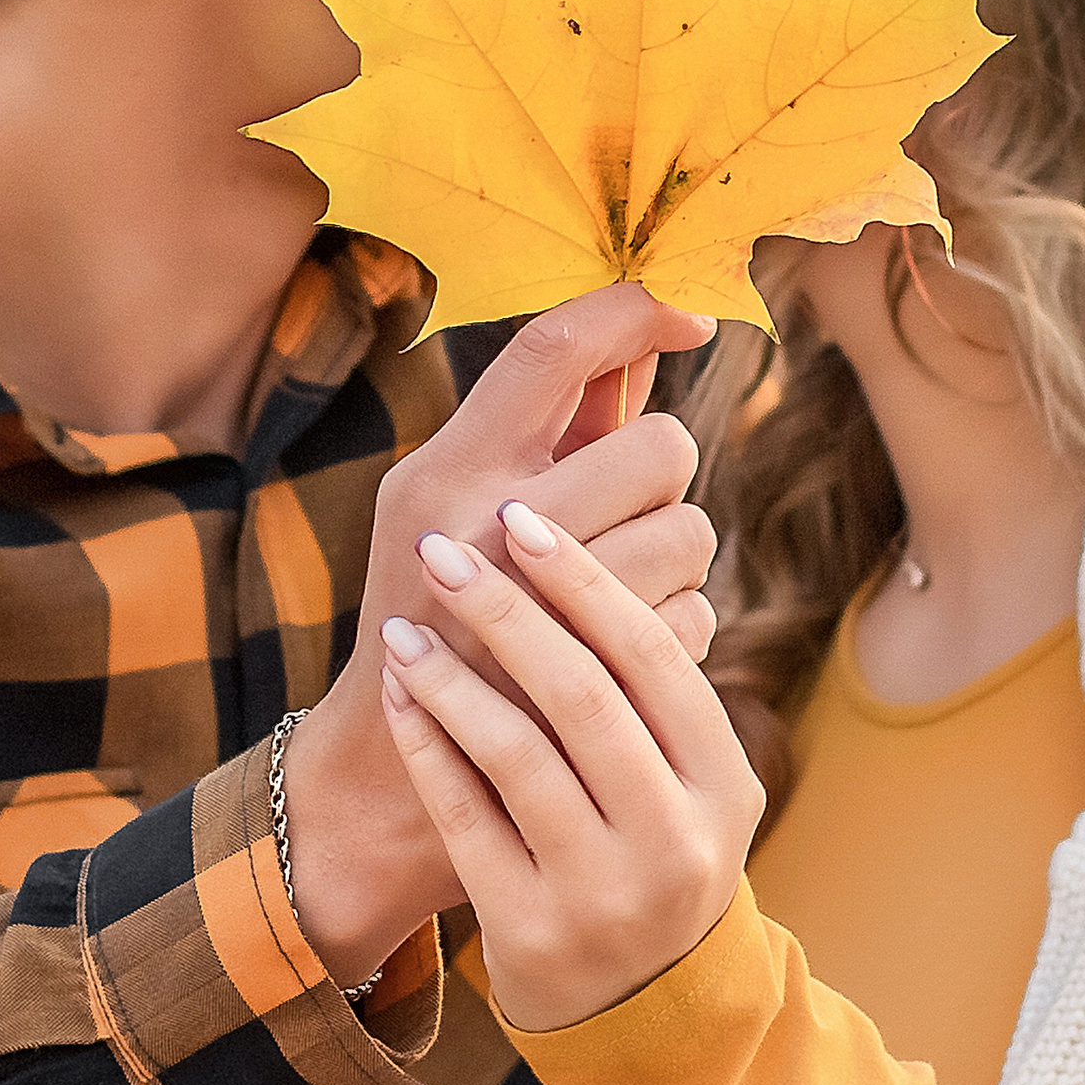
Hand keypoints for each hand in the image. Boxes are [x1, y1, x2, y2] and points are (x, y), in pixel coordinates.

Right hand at [282, 285, 718, 979]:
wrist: (390, 775)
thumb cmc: (434, 613)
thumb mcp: (459, 506)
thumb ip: (551, 425)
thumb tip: (645, 331)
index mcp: (447, 471)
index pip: (553, 347)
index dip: (634, 309)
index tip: (689, 313)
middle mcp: (483, 529)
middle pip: (659, 446)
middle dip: (662, 474)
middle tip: (624, 509)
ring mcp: (540, 615)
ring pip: (693, 532)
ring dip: (673, 557)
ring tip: (613, 588)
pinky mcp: (592, 687)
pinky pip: (694, 617)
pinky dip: (670, 633)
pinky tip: (614, 655)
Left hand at [378, 497, 765, 1031]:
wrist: (643, 1014)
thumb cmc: (655, 855)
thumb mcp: (693, 786)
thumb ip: (658, 691)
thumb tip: (598, 536)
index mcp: (725, 782)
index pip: (653, 655)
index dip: (584, 579)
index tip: (521, 517)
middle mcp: (676, 838)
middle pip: (583, 694)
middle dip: (506, 608)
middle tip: (444, 549)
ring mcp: (605, 891)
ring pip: (517, 754)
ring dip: (450, 676)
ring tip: (401, 628)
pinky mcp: (532, 930)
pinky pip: (464, 817)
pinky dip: (425, 746)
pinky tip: (397, 694)